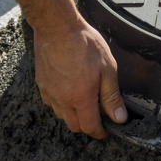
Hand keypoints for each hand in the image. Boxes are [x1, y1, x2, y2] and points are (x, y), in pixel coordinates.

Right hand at [33, 18, 126, 137]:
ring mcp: (49, 92)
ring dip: (74, 115)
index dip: (100, 133)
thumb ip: (112, 97)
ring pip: (62, 115)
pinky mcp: (41, 84)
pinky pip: (51, 102)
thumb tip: (119, 118)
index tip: (107, 130)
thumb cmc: (84, 44)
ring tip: (84, 101)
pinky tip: (69, 91)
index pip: (90, 127)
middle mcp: (62, 100)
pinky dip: (61, 103)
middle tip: (99, 115)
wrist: (57, 27)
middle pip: (74, 126)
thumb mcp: (107, 69)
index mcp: (81, 98)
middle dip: (87, 125)